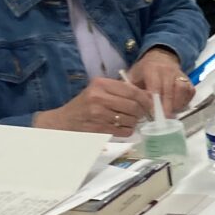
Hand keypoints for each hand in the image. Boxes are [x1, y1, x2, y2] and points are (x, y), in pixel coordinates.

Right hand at [34, 77, 151, 137]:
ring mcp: (98, 114)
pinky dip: (127, 131)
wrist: (63, 121)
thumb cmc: (84, 104)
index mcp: (101, 84)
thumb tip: (148, 96)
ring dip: (134, 122)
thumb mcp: (99, 90)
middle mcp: (99, 97)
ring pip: (130, 119)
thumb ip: (120, 91)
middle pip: (133, 106)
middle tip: (141, 114)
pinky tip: (121, 128)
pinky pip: (123, 131)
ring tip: (128, 120)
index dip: (145, 98)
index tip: (150, 103)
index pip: (132, 91)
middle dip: (141, 112)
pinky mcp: (98, 128)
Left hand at [127, 49, 194, 115]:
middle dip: (167, 107)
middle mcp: (168, 70)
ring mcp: (180, 74)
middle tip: (164, 120)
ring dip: (177, 104)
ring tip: (171, 112)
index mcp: (152, 69)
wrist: (160, 56)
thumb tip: (138, 104)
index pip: (155, 87)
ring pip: (182, 90)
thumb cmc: (145, 70)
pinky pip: (190, 92)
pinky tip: (178, 106)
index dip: (155, 102)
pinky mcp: (188, 79)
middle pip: (169, 91)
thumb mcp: (134, 76)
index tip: (153, 114)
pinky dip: (185, 101)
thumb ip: (135, 89)